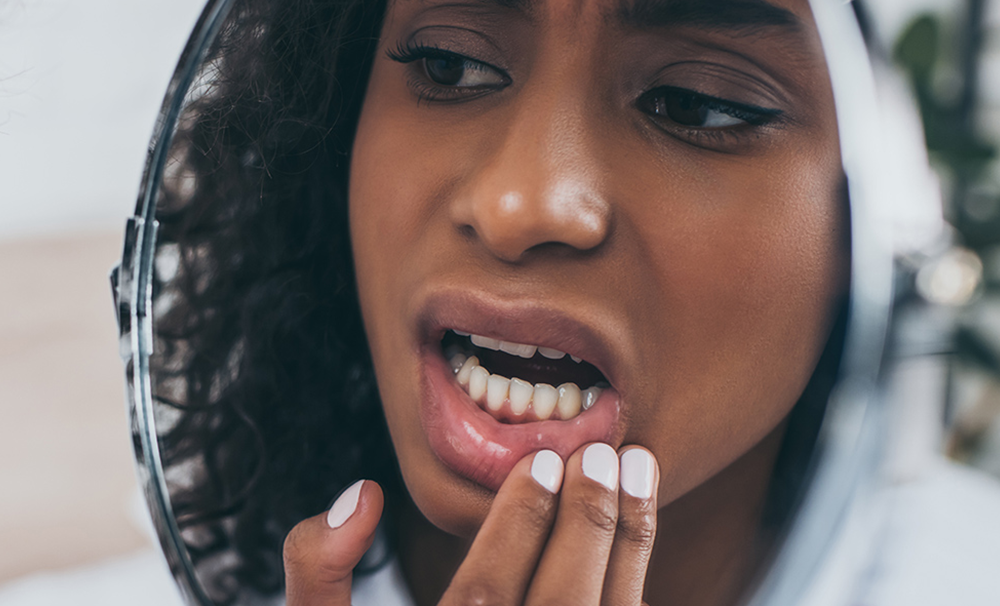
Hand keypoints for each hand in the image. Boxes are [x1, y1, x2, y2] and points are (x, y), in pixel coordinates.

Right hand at [283, 443, 659, 605]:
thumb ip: (317, 577)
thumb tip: (362, 495)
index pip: (484, 597)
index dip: (517, 523)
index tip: (539, 460)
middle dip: (586, 523)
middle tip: (601, 454)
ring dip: (628, 548)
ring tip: (639, 473)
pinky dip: (635, 594)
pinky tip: (634, 548)